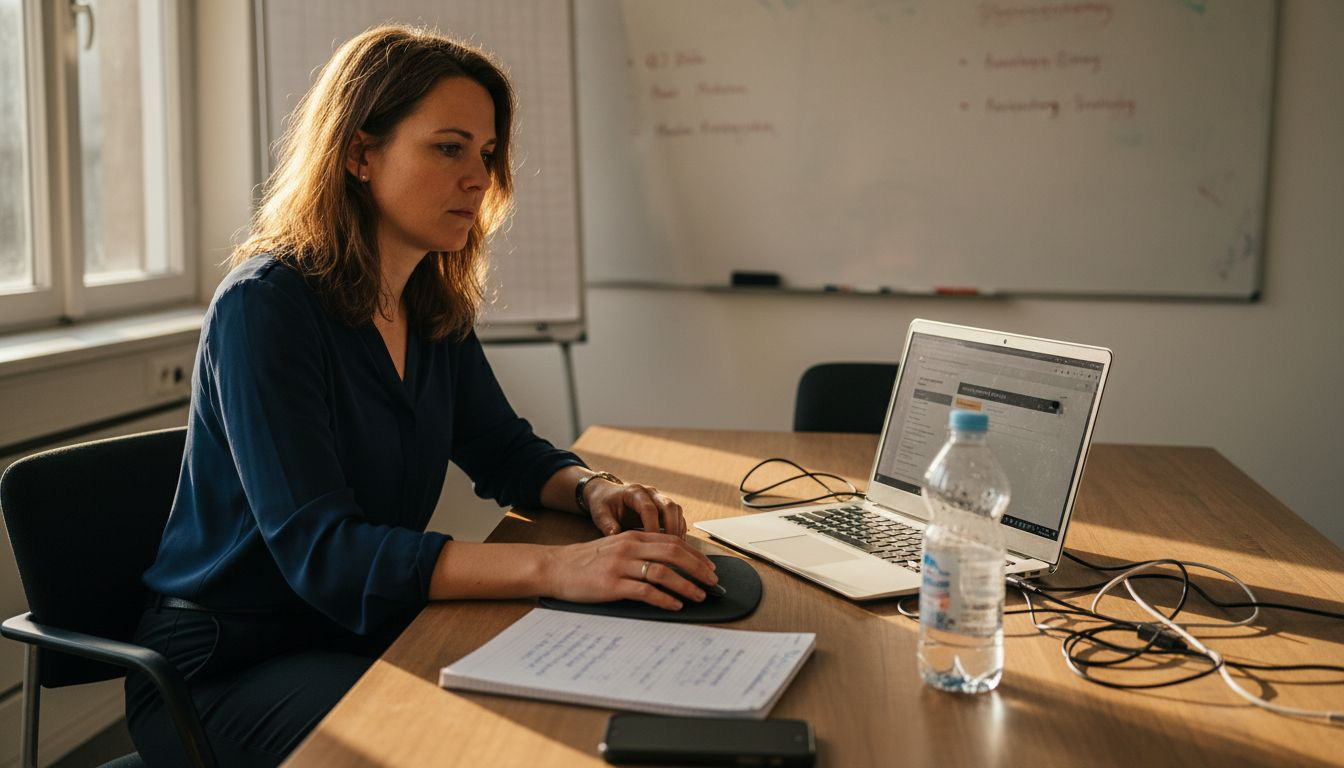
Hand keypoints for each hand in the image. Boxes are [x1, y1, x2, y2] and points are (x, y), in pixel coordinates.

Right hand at [541, 531, 716, 609]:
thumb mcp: (615, 548)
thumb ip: (640, 552)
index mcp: (632, 537)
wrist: (554, 568)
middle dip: (698, 568)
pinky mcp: (611, 585)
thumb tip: (669, 565)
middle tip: (712, 582)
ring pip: (663, 572)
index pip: (673, 541)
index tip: (709, 568)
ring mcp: (620, 566)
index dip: (695, 555)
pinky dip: (664, 599)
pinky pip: (645, 591)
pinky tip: (675, 605)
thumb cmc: (585, 562)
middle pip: (673, 553)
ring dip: (686, 585)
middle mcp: (629, 547)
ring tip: (699, 596)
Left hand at [585, 479, 686, 537]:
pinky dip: (679, 528)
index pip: (648, 508)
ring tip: (675, 547)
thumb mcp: (600, 513)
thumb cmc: (603, 503)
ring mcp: (658, 498)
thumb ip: (607, 524)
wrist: (607, 495)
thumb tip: (616, 536)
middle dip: (671, 527)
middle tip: (669, 547)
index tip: (651, 543)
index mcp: (634, 492)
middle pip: (669, 506)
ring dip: (677, 528)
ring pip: (676, 509)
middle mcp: (650, 492)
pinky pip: (677, 516)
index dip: (652, 526)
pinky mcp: (663, 506)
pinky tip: (675, 544)